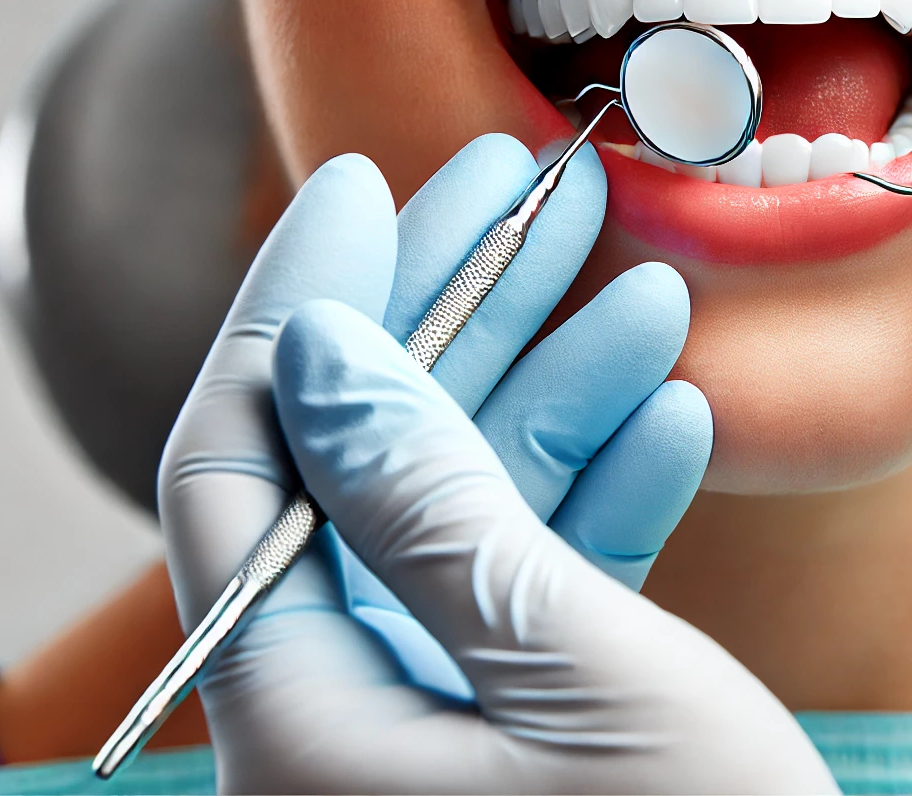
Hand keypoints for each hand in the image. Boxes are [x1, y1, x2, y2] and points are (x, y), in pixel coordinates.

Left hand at [320, 136, 708, 702]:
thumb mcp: (568, 665)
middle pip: (366, 463)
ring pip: (470, 510)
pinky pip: (543, 583)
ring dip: (564, 397)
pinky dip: (606, 500)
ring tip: (652, 294)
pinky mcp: (536, 728)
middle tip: (535, 188)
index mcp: (301, 715)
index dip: (294, 310)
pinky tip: (674, 418)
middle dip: (461, 315)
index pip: (237, 469)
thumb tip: (321, 352)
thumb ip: (425, 504)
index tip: (360, 184)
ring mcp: (445, 716)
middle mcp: (348, 711)